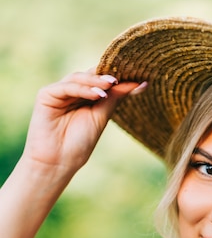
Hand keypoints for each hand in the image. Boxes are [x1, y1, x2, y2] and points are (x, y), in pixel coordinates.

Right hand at [23, 70, 144, 179]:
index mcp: (86, 97)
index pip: (101, 81)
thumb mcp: (101, 117)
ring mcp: (59, 92)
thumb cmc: (79, 143)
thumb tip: (138, 83)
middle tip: (120, 79)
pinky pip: (67, 87)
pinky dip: (83, 89)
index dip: (117, 78)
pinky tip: (98, 94)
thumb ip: (114, 98)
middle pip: (90, 76)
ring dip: (95, 81)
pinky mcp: (46, 94)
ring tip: (110, 85)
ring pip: (79, 78)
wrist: (59, 161)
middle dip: (106, 77)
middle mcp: (72, 92)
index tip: (139, 79)